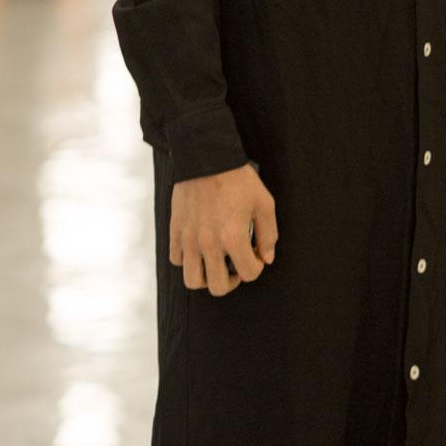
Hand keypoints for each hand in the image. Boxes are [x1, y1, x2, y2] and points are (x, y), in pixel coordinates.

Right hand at [170, 163, 277, 297]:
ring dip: (207, 277)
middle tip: (236, 265)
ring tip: (216, 262)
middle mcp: (209, 243)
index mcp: (233, 237)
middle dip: (232, 280)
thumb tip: (266, 258)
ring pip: (193, 281)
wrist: (206, 157)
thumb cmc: (238, 179)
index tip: (255, 253)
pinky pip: (177, 260)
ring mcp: (189, 239)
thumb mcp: (264, 203)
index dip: (256, 267)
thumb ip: (269, 234)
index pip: (249, 274)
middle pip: (218, 287)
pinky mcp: (175, 231)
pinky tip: (200, 248)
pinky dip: (188, 260)